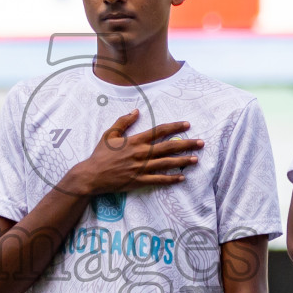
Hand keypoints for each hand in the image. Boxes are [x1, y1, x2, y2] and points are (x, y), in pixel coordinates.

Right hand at [61, 110, 202, 196]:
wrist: (91, 175)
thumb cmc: (100, 154)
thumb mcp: (110, 134)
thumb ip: (123, 121)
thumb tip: (136, 111)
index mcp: (135, 141)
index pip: (159, 131)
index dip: (174, 127)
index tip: (187, 125)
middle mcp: (141, 154)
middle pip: (168, 147)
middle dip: (186, 144)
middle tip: (201, 143)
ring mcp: (141, 168)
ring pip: (166, 164)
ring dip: (182, 161)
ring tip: (196, 159)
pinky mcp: (139, 181)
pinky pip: (158, 180)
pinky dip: (170, 179)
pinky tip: (181, 177)